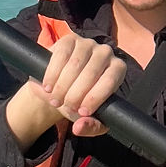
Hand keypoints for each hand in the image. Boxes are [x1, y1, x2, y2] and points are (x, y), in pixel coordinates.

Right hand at [6, 33, 127, 147]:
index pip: (111, 80)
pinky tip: (48, 86)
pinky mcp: (69, 39)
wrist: (58, 89)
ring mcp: (87, 43)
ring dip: (62, 85)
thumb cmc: (79, 103)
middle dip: (76, 94)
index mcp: (117, 69)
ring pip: (75, 64)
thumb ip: (90, 127)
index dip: (96, 97)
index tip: (82, 112)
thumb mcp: (88, 120)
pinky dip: (53, 73)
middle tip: (65, 107)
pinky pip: (61, 55)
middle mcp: (106, 52)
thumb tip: (80, 126)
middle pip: (91, 72)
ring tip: (55, 99)